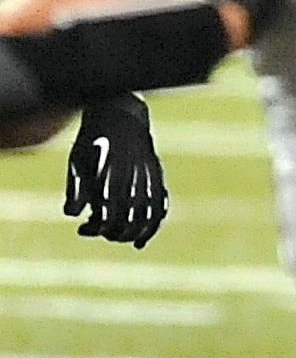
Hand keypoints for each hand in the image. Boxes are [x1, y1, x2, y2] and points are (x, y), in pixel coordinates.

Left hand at [66, 93, 165, 246]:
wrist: (121, 116)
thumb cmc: (94, 140)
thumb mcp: (78, 159)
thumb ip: (77, 187)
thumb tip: (71, 214)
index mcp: (115, 172)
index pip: (111, 211)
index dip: (97, 227)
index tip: (82, 228)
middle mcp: (137, 176)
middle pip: (130, 218)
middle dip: (112, 232)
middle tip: (96, 230)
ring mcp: (150, 178)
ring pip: (148, 216)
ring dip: (132, 233)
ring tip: (117, 238)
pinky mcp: (157, 179)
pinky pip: (161, 207)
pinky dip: (153, 226)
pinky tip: (140, 241)